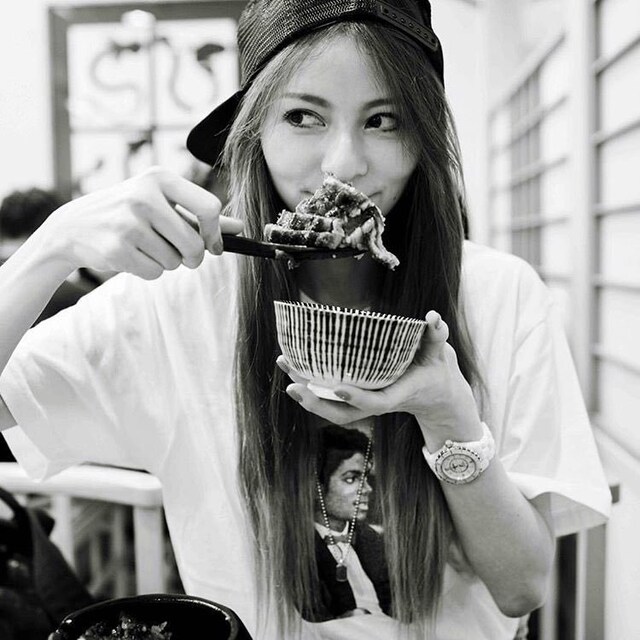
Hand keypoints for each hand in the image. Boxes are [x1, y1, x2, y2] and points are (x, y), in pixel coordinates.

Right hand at [33, 167, 243, 279]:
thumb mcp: (162, 203)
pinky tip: (132, 255)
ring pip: (174, 262)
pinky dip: (149, 271)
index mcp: (159, 179)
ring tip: (146, 247)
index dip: (216, 233)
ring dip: (167, 263)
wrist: (74, 226)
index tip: (214, 245)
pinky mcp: (117, 249)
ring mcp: (128, 223)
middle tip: (182, 255)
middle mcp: (143, 197)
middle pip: (195, 244)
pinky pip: (155, 273)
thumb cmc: (129, 213)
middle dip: (193, 257)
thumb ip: (199, 215)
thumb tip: (240, 228)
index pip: (209, 207)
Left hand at [279, 311, 481, 445]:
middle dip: (317, 402)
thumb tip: (433, 317)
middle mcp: (378, 402)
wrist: (436, 396)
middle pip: (344, 413)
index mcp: (399, 395)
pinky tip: (294, 365)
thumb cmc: (436, 371)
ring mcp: (366, 402)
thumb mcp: (440, 354)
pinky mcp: (357, 396)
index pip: (377, 403)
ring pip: (332, 407)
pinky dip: (311, 384)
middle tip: (292, 385)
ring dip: (306, 392)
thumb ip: (437, 336)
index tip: (338, 388)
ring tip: (285, 365)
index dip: (358, 398)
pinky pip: (330, 397)